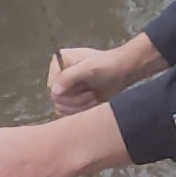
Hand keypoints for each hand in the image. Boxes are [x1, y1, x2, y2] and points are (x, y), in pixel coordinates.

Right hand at [48, 37, 162, 115]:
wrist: (123, 73)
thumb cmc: (107, 65)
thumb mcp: (89, 67)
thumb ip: (69, 76)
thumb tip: (54, 92)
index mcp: (59, 63)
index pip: (52, 86)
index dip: (68, 90)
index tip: (84, 83)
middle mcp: (59, 76)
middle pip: (57, 99)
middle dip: (77, 99)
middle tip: (92, 92)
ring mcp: (65, 89)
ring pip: (62, 108)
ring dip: (81, 105)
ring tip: (94, 95)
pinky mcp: (72, 100)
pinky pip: (68, 113)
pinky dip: (82, 110)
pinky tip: (93, 102)